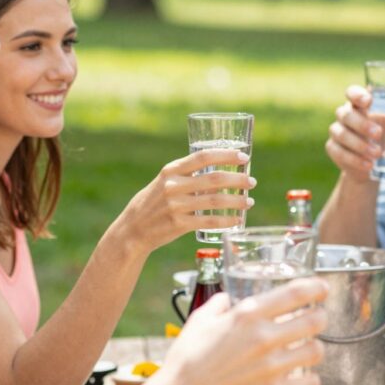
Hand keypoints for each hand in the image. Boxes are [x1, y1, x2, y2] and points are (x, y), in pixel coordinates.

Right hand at [116, 148, 255, 254]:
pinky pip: (209, 220)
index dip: (226, 155)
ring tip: (250, 201)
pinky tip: (237, 219)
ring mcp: (176, 205)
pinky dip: (227, 220)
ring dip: (237, 201)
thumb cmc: (154, 202)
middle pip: (214, 178)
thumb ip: (187, 175)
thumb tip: (220, 168)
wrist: (133, 229)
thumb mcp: (164, 181)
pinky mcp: (179, 224)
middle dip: (238, 179)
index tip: (243, 156)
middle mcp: (173, 186)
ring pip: (215, 200)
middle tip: (252, 181)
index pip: (203, 156)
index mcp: (171, 171)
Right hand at [152, 278, 328, 384]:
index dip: (316, 288)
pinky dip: (311, 382)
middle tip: (316, 320)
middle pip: (315, 320)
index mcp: (248, 315)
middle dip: (320, 318)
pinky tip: (304, 380)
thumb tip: (226, 299)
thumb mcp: (198, 322)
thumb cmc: (185, 362)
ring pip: (317, 351)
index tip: (322, 289)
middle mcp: (264, 337)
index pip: (296, 293)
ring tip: (307, 351)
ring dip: (315, 349)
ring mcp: (272, 366)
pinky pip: (311, 383)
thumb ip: (217, 306)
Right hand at [326, 85, 384, 182]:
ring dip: (359, 144)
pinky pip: (339, 153)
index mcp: (359, 104)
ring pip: (341, 134)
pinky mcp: (333, 149)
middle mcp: (345, 115)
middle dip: (362, 124)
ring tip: (377, 154)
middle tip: (379, 134)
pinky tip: (368, 165)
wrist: (371, 163)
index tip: (368, 101)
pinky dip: (354, 160)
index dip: (357, 94)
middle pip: (346, 114)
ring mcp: (337, 132)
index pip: (351, 92)